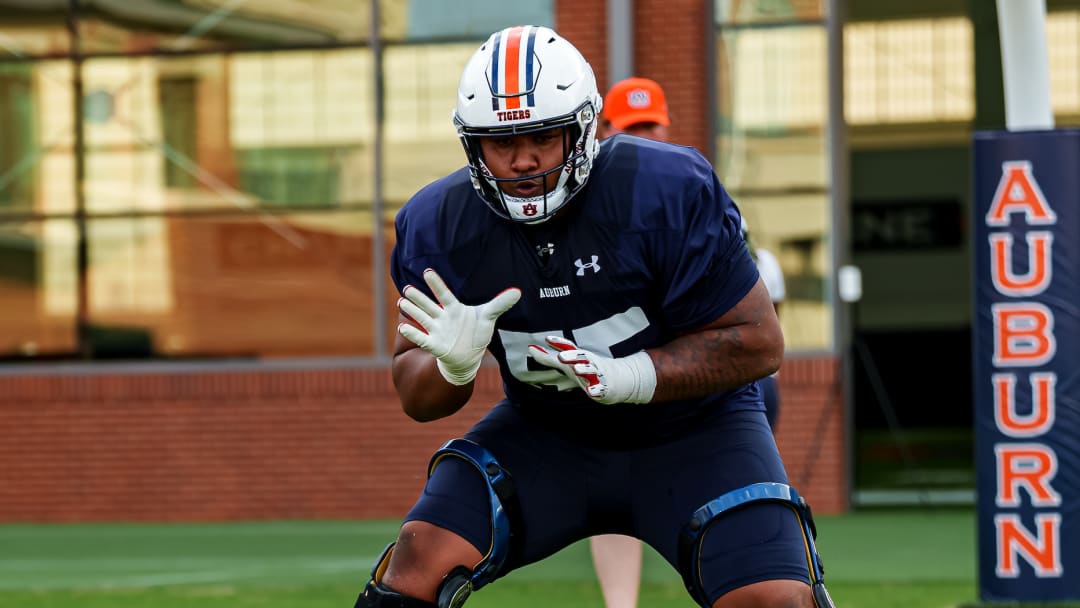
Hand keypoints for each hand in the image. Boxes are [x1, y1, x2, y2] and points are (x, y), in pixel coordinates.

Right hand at [398, 269, 520, 385]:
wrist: (469, 356)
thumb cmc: (477, 333)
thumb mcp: (488, 317)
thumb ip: (500, 303)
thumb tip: (518, 291)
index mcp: (454, 308)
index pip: (444, 294)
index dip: (437, 284)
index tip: (428, 272)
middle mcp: (442, 317)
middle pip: (428, 305)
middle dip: (418, 297)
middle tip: (407, 288)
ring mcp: (436, 330)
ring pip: (422, 318)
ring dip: (412, 310)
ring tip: (402, 301)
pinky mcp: (434, 344)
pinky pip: (421, 338)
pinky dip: (413, 333)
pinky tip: (403, 326)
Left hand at [528, 336, 655, 403]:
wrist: (618, 379)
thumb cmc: (587, 370)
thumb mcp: (568, 363)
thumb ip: (548, 358)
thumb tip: (530, 348)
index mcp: (579, 357)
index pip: (569, 347)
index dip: (559, 342)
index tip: (547, 339)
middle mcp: (589, 363)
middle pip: (581, 357)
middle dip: (571, 356)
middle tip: (560, 356)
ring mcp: (598, 375)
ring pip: (592, 371)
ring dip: (584, 370)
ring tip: (576, 369)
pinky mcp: (605, 388)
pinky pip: (601, 389)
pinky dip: (596, 390)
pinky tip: (590, 392)